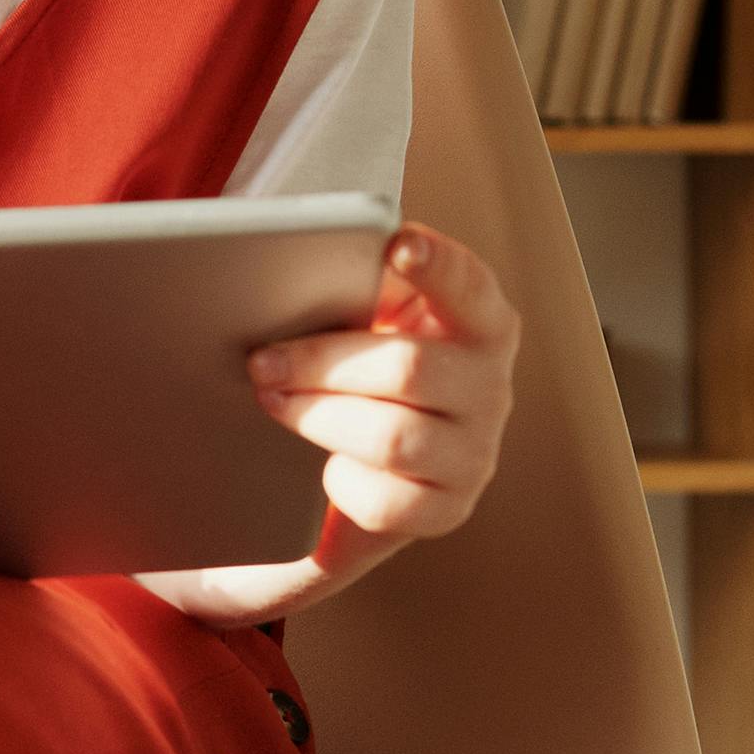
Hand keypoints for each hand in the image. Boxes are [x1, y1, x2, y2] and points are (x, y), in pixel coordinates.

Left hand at [142, 221, 521, 627]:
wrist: (363, 468)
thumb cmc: (362, 373)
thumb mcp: (373, 325)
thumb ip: (362, 292)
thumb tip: (302, 267)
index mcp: (481, 325)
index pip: (470, 287)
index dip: (437, 264)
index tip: (396, 243)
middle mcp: (491, 389)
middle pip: (408, 368)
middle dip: (322, 362)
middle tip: (263, 360)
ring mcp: (475, 455)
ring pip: (391, 437)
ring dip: (318, 417)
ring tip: (273, 401)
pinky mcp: (447, 510)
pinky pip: (384, 502)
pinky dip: (340, 484)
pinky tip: (323, 469)